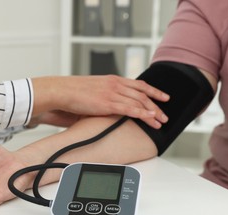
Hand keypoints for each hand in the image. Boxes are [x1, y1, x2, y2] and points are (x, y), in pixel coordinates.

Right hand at [32, 75, 169, 128]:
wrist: (63, 90)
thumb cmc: (74, 91)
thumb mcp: (94, 88)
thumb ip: (105, 94)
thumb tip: (110, 103)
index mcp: (113, 79)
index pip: (139, 84)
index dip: (154, 91)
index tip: (163, 97)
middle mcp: (116, 84)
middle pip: (143, 94)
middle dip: (157, 105)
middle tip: (165, 114)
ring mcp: (113, 93)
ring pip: (140, 102)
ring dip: (152, 112)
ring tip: (161, 121)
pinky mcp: (108, 103)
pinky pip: (130, 109)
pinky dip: (142, 114)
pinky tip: (150, 119)